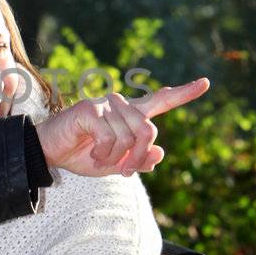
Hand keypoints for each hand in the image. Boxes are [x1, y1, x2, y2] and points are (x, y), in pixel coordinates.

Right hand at [35, 79, 209, 177]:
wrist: (50, 152)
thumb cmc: (82, 155)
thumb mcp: (116, 165)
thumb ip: (138, 161)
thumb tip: (159, 153)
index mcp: (130, 115)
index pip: (161, 102)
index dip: (184, 93)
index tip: (205, 83)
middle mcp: (121, 104)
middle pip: (149, 131)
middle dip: (138, 157)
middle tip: (124, 171)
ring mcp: (106, 103)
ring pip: (129, 138)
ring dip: (115, 159)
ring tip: (99, 158)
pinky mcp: (90, 108)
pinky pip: (110, 138)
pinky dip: (103, 154)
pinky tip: (91, 151)